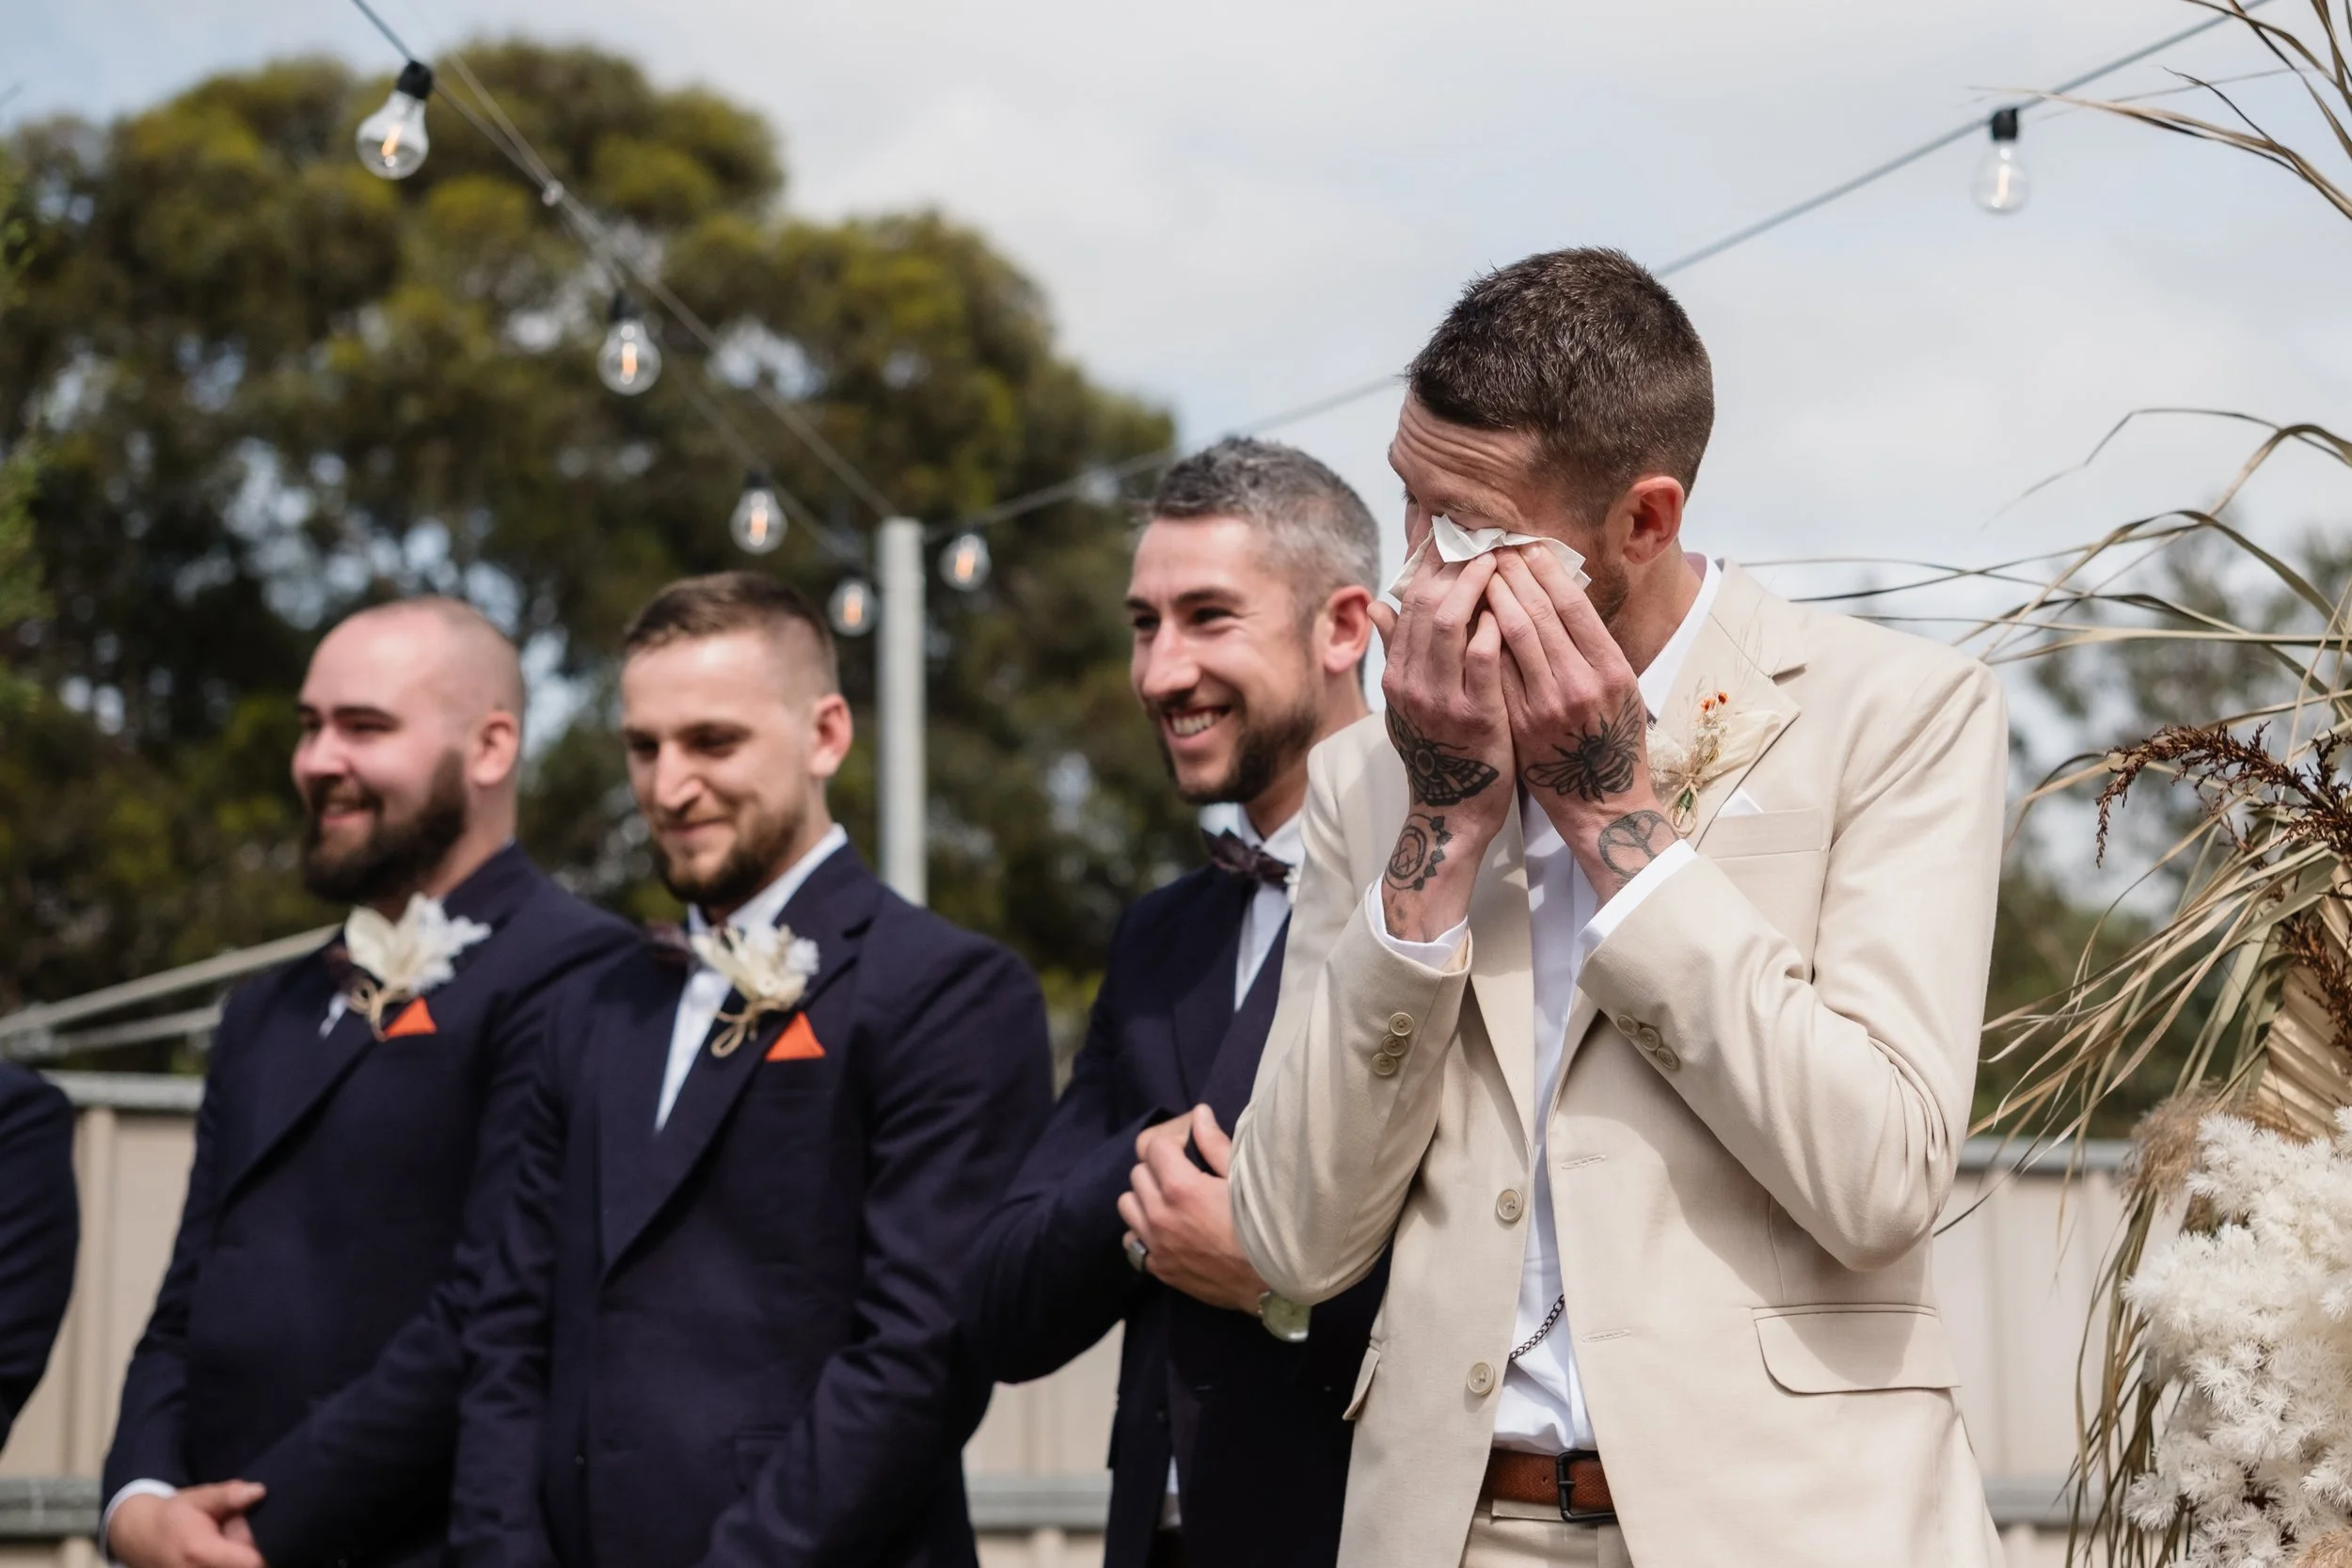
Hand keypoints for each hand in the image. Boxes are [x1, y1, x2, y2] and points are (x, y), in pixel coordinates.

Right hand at [109, 1482, 268, 1567]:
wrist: (138, 1537)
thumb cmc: (173, 1516)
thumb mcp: (199, 1498)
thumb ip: (228, 1496)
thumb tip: (260, 1491)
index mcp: (201, 1553)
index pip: (252, 1563)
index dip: (267, 1551)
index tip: (270, 1535)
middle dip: (253, 1556)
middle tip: (244, 1539)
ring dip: (239, 1560)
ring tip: (230, 1545)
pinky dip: (229, 1564)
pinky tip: (223, 1555)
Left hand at [1117, 1105, 1267, 1313]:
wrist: (1268, 1283)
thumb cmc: (1262, 1226)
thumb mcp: (1242, 1180)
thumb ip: (1215, 1144)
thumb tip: (1198, 1114)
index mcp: (1180, 1188)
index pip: (1155, 1147)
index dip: (1173, 1143)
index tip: (1189, 1149)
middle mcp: (1159, 1215)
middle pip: (1138, 1173)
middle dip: (1158, 1167)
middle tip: (1183, 1173)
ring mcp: (1155, 1244)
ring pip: (1127, 1205)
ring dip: (1145, 1197)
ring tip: (1170, 1200)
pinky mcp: (1157, 1267)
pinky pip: (1132, 1241)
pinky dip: (1143, 1231)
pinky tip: (1166, 1229)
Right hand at [1367, 549, 1514, 939]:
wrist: (1455, 811)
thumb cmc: (1442, 751)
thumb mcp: (1409, 702)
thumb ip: (1397, 653)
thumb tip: (1377, 606)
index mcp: (1395, 674)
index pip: (1404, 599)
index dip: (1424, 558)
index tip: (1443, 525)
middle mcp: (1409, 682)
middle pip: (1422, 602)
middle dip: (1450, 561)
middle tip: (1478, 532)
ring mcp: (1439, 699)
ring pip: (1448, 623)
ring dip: (1473, 585)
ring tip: (1496, 559)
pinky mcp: (1474, 715)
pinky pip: (1481, 660)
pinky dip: (1493, 628)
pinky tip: (1510, 608)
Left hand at [1484, 545, 1675, 899]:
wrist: (1599, 804)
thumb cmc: (1611, 740)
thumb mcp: (1618, 689)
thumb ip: (1590, 645)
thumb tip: (1558, 592)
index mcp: (1612, 669)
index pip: (1574, 605)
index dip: (1546, 570)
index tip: (1526, 545)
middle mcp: (1582, 683)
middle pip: (1542, 612)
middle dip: (1513, 574)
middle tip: (1491, 547)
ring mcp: (1548, 705)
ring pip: (1515, 635)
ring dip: (1493, 597)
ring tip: (1477, 571)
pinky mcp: (1520, 723)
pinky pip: (1496, 670)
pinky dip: (1482, 637)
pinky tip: (1468, 615)